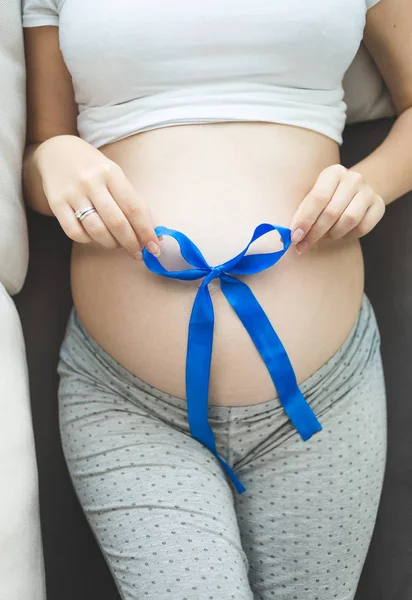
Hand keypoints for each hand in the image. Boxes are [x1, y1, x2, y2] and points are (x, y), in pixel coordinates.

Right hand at [35, 135, 160, 259]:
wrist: (57, 151)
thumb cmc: (93, 168)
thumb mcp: (114, 174)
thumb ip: (130, 199)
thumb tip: (149, 231)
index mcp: (111, 172)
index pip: (134, 208)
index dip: (146, 231)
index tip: (154, 248)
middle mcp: (91, 182)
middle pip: (117, 222)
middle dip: (131, 243)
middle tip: (138, 253)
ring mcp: (72, 193)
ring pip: (96, 230)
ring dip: (112, 244)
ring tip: (117, 244)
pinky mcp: (56, 203)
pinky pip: (75, 232)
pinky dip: (89, 240)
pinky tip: (94, 236)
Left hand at [290, 164, 384, 253]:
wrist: (357, 190)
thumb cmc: (328, 196)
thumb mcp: (313, 197)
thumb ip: (303, 213)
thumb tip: (293, 234)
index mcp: (333, 173)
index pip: (318, 198)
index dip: (305, 219)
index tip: (295, 236)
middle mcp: (353, 179)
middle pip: (332, 211)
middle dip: (315, 232)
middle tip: (304, 245)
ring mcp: (368, 191)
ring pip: (350, 220)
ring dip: (333, 234)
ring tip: (325, 236)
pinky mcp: (379, 205)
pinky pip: (363, 227)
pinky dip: (349, 236)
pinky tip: (341, 235)